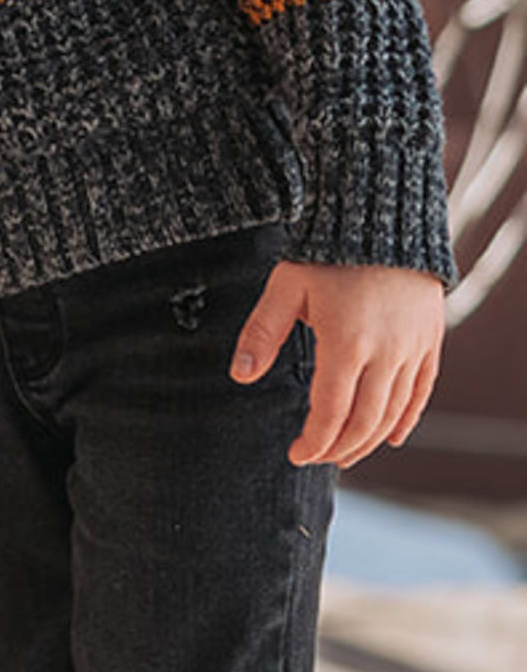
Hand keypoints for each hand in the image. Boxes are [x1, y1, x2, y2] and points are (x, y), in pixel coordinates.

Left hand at [232, 257, 443, 468]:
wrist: (383, 214)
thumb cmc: (327, 251)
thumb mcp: (286, 286)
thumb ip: (263, 332)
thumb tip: (241, 376)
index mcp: (345, 342)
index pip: (330, 412)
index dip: (313, 442)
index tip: (296, 454)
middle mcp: (385, 352)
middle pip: (364, 421)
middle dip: (338, 448)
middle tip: (317, 457)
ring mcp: (413, 347)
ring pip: (394, 412)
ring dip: (369, 440)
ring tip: (346, 452)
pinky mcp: (431, 339)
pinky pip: (422, 391)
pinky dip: (407, 419)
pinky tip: (391, 438)